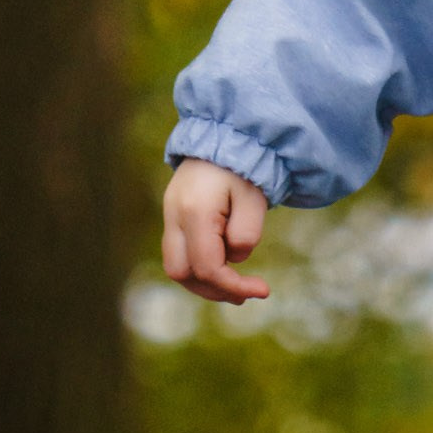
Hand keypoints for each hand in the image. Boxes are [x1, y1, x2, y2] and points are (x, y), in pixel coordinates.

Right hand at [163, 158, 270, 304]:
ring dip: (204, 281)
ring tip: (237, 285)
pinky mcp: (172, 218)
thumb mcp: (254, 199)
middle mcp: (175, 217)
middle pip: (181, 273)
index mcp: (196, 213)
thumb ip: (246, 233)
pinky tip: (224, 265)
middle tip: (245, 294)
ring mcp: (169, 217)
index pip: (207, 267)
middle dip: (213, 289)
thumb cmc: (243, 169)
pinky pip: (179, 254)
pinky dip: (199, 266)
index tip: (262, 290)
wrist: (221, 137)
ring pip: (176, 267)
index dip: (233, 286)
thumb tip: (235, 259)